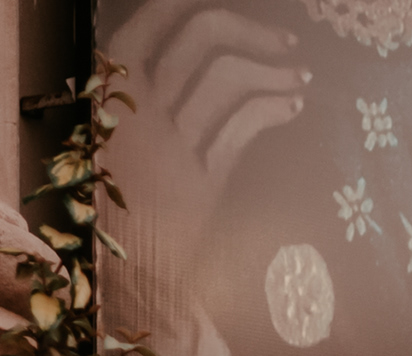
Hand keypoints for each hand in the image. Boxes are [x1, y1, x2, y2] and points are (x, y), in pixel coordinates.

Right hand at [122, 0, 308, 207]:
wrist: (123, 273)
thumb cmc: (117, 199)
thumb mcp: (116, 131)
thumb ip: (146, 88)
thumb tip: (198, 50)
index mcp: (111, 85)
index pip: (159, 17)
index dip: (200, 4)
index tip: (238, 7)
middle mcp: (138, 105)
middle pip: (202, 34)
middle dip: (253, 30)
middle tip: (287, 42)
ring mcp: (169, 141)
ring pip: (229, 75)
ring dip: (274, 68)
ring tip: (299, 76)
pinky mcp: (200, 178)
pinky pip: (243, 123)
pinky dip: (274, 106)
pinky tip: (292, 105)